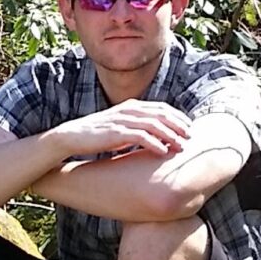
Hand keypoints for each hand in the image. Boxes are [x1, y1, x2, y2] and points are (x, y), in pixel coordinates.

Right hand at [46, 101, 191, 159]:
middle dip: (178, 125)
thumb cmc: (96, 135)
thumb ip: (136, 128)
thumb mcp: (119, 128)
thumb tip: (155, 138)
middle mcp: (128, 110)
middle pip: (161, 114)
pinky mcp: (115, 134)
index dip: (177, 117)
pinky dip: (154, 144)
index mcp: (131, 106)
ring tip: (181, 146)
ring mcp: (122, 121)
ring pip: (154, 125)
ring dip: (170, 135)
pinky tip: (163, 152)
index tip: (189, 127)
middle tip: (191, 136)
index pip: (161, 107)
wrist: (70, 137)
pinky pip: (140, 137)